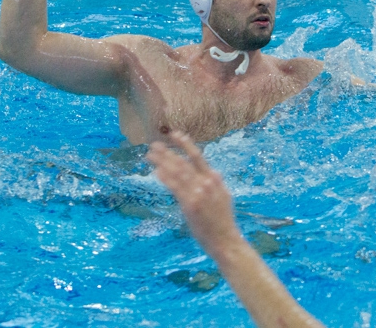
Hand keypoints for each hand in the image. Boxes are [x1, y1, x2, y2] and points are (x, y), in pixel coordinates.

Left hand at [147, 131, 241, 257]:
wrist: (225, 240)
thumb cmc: (223, 221)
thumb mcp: (225, 197)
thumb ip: (217, 184)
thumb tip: (214, 172)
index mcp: (214, 179)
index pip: (198, 157)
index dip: (186, 144)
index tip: (176, 135)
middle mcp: (206, 182)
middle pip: (183, 162)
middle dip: (167, 152)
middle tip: (154, 145)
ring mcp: (198, 192)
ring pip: (177, 172)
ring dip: (162, 162)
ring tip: (150, 155)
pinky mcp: (190, 204)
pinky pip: (175, 187)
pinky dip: (165, 177)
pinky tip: (156, 171)